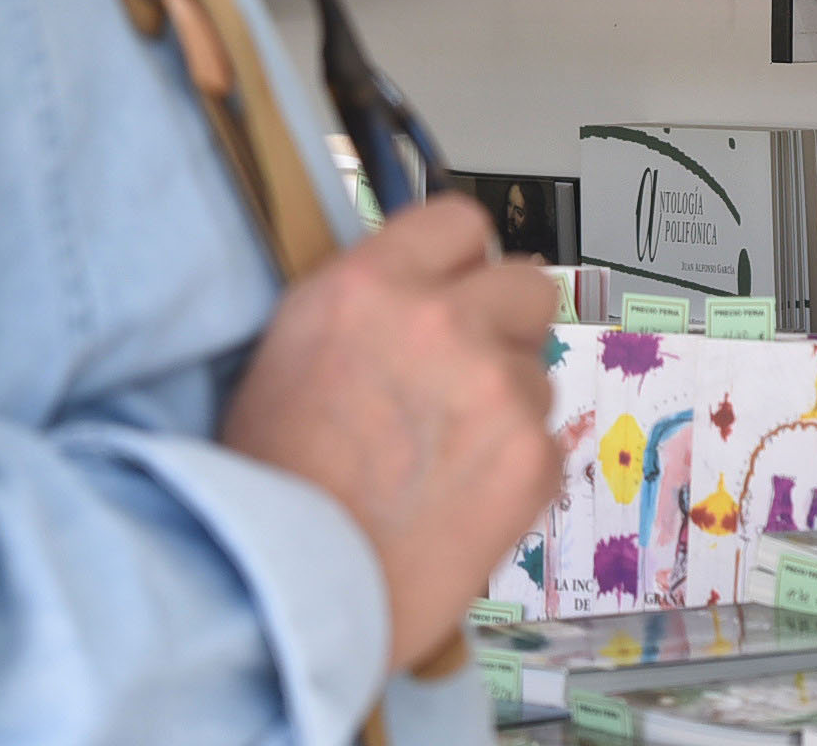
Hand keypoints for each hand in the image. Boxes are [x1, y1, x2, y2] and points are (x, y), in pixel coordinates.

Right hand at [221, 195, 564, 674]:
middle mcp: (439, 321)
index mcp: (367, 286)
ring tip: (444, 462)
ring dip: (507, 406)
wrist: (282, 595)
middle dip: (503, 328)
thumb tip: (424, 291)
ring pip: (538, 372)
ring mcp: (494, 387)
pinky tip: (462, 503)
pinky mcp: (534, 456)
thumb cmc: (270, 488)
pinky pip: (546, 443)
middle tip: (464, 382)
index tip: (456, 293)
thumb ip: (368, 307)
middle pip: (527, 286)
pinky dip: (517, 472)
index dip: (460, 264)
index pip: (461, 222)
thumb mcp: (291, 353)